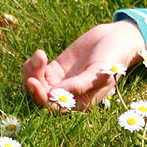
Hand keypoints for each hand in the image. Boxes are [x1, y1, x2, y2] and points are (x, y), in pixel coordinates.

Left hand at [23, 20, 145, 109]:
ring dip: (31, 72)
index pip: (54, 107)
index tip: (33, 81)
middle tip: (35, 63)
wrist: (115, 40)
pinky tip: (40, 54)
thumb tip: (54, 94)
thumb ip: (79, 85)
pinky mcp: (55, 69)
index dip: (41, 97)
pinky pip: (37, 72)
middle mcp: (69, 95)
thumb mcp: (99, 73)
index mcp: (81, 102)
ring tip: (40, 55)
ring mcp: (60, 82)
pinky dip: (34, 64)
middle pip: (41, 96)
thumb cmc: (113, 58)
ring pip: (36, 84)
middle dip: (33, 82)